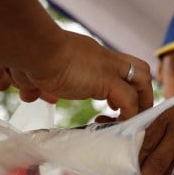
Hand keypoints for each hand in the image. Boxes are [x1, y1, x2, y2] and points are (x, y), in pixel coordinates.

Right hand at [8, 30, 151, 118]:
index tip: (110, 104)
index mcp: (91, 55)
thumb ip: (37, 84)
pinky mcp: (106, 80)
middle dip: (141, 92)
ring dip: (141, 103)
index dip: (121, 85)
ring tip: (129, 121)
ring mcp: (108, 68)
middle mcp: (104, 58)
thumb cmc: (31, 58)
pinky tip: (117, 124)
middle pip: (140, 69)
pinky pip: (130, 101)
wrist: (35, 49)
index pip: (118, 67)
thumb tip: (30, 94)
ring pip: (143, 80)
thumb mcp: (37, 74)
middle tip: (129, 112)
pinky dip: (128, 116)